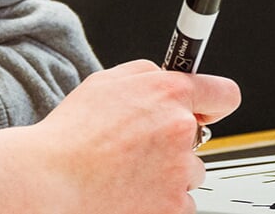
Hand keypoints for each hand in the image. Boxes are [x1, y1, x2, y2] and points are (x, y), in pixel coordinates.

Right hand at [0, 61, 241, 213]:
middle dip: (176, 143)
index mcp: (168, 93)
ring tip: (128, 173)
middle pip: (199, 139)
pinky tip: (131, 192)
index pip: (223, 93)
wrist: (51, 182)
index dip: (214, 102)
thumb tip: (166, 76)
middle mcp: (181, 129)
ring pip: (190, 173)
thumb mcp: (105, 83)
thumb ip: (146, 74)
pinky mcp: (175, 205)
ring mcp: (180, 170)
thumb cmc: (70, 137)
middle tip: (140, 149)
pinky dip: (160, 201)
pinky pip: (180, 203)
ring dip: (168, 174)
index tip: (209, 109)